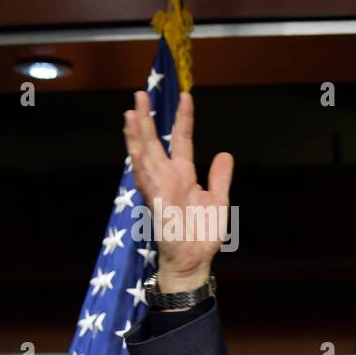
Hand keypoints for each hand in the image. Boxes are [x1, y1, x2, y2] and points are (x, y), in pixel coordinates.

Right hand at [122, 90, 232, 290]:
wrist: (195, 260)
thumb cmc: (202, 233)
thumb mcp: (219, 200)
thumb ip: (220, 177)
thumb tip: (224, 154)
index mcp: (183, 175)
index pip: (182, 140)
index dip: (183, 119)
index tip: (186, 97)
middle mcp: (167, 178)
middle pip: (154, 143)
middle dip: (147, 119)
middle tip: (140, 94)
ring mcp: (158, 189)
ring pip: (143, 157)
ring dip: (136, 136)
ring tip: (131, 114)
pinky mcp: (155, 204)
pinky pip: (145, 182)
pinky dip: (140, 165)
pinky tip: (135, 149)